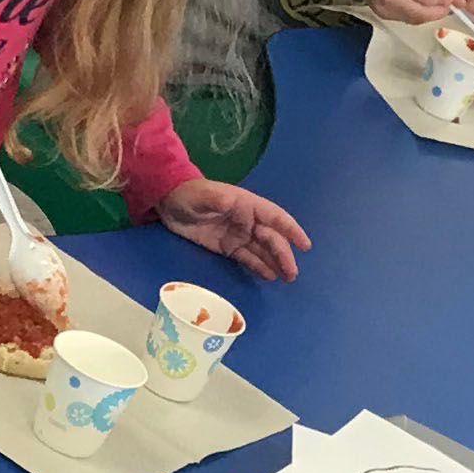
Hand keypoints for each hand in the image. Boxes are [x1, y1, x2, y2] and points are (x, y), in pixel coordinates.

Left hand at [159, 177, 310, 282]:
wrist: (168, 201)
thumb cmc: (188, 194)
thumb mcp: (202, 195)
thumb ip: (217, 200)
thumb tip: (235, 204)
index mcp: (246, 205)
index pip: (275, 217)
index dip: (291, 230)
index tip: (305, 245)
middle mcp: (247, 220)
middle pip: (271, 238)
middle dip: (283, 255)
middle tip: (291, 274)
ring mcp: (238, 234)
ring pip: (262, 250)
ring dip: (276, 263)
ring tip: (287, 278)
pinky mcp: (227, 247)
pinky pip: (247, 258)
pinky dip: (259, 267)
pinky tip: (270, 276)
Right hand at [356, 0, 463, 25]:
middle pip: (424, 13)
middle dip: (440, 10)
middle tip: (446, 3)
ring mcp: (385, 6)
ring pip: (417, 19)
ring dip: (430, 13)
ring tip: (434, 3)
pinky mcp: (382, 14)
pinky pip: (407, 20)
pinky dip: (418, 14)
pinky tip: (420, 4)